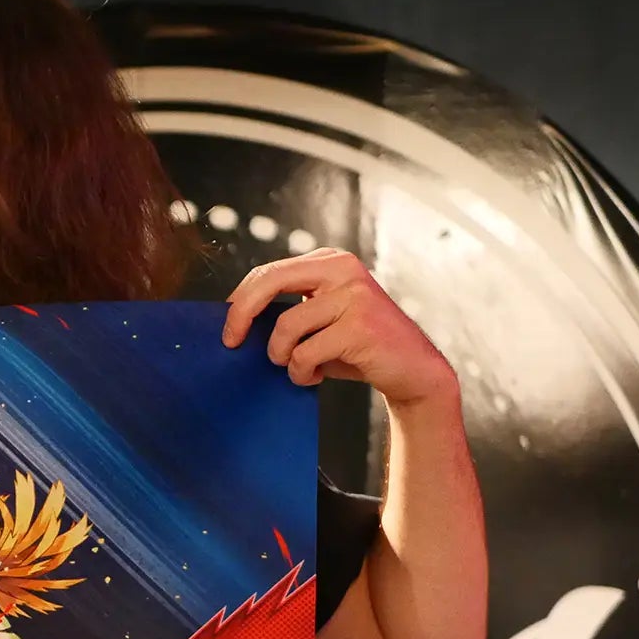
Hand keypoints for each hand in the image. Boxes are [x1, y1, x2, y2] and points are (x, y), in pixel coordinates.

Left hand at [223, 248, 454, 406]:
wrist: (413, 370)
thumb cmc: (358, 348)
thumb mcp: (321, 320)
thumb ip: (289, 311)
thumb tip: (235, 322)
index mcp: (330, 261)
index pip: (270, 271)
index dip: (240, 299)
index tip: (226, 325)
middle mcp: (343, 269)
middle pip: (270, 282)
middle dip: (240, 314)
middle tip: (230, 343)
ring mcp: (354, 295)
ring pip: (286, 327)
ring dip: (282, 358)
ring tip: (299, 369)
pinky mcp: (360, 326)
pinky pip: (305, 353)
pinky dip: (301, 372)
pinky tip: (315, 377)